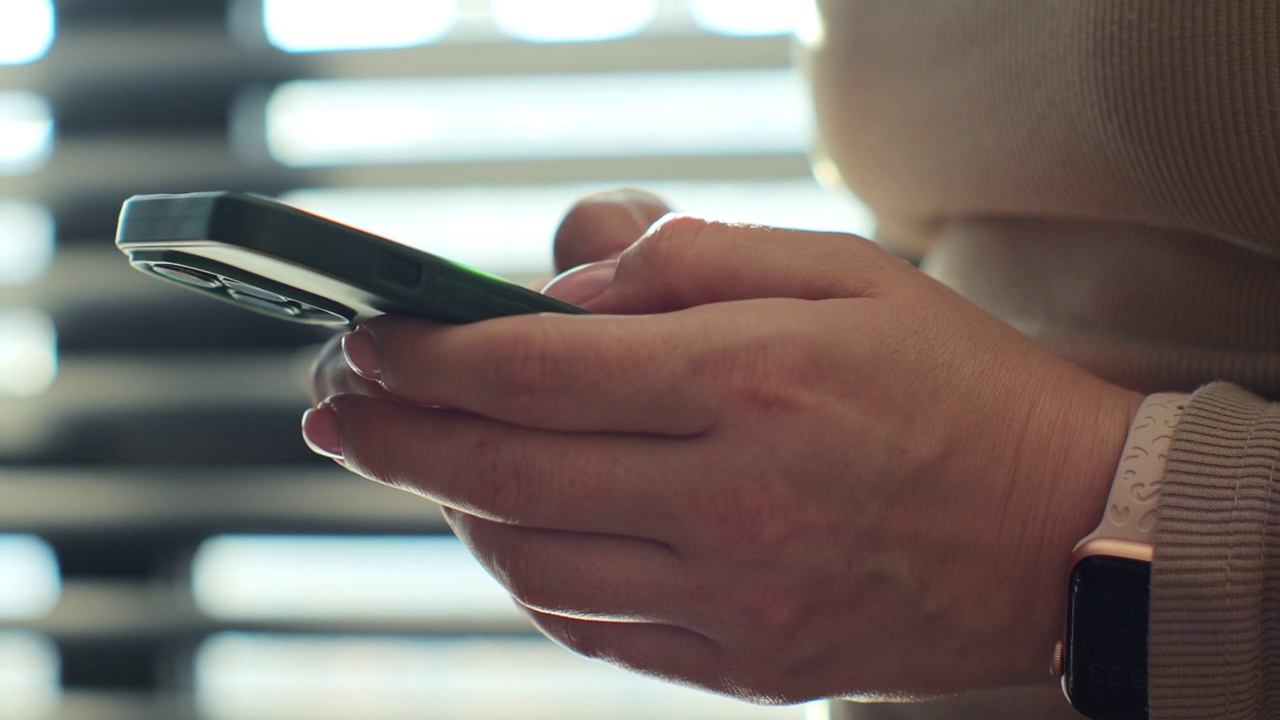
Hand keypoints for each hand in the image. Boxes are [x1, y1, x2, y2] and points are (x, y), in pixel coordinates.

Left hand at [304, 206, 1139, 702]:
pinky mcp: (747, 662)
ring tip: (420, 464)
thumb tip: (562, 288)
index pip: (534, 369)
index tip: (367, 339)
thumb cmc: (954, 384)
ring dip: (450, 510)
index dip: (428, 353)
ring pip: (531, 563)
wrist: (1062, 531)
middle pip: (503, 473)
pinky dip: (527, 581)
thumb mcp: (842, 272)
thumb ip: (690, 261)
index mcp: (749, 384)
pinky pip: (594, 630)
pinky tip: (507, 537)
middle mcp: (731, 500)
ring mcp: (735, 597)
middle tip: (334, 408)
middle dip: (394, 435)